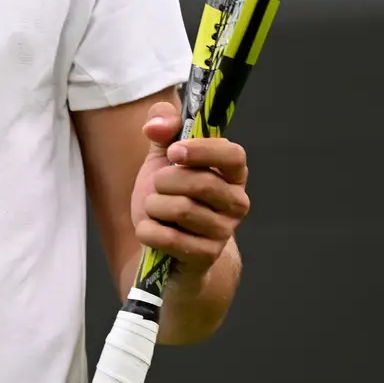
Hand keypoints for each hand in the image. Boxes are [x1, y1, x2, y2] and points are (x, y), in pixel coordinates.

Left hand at [132, 101, 249, 281]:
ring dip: (153, 206)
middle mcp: (236, 202)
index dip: (202, 150)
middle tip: (156, 185)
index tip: (173, 152)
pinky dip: (147, 231)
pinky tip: (150, 230)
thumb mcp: (163, 155)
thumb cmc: (168, 194)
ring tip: (154, 209)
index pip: (234, 155)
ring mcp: (224, 232)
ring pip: (182, 210)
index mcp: (232, 174)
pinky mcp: (206, 256)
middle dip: (164, 181)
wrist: (163, 244)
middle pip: (202, 183)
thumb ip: (163, 126)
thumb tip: (155, 126)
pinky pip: (169, 239)